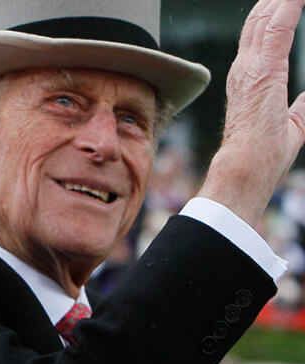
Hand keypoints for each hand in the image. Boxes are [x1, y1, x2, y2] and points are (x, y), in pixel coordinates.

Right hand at [198, 0, 304, 225]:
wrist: (247, 166)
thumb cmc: (263, 155)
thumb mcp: (291, 126)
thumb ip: (300, 107)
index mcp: (249, 79)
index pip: (258, 37)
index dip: (270, 15)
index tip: (285, 0)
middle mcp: (244, 68)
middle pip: (258, 21)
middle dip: (274, 1)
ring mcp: (252, 66)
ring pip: (267, 18)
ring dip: (282, 1)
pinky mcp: (266, 68)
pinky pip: (280, 26)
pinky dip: (290, 6)